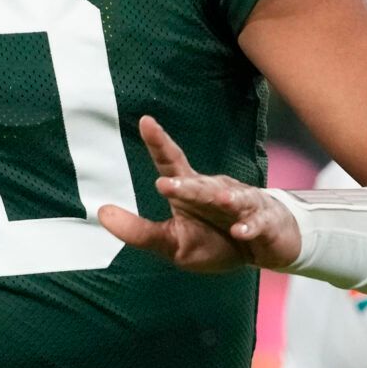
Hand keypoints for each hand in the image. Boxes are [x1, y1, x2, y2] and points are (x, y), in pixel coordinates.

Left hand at [97, 116, 302, 272]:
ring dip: (223, 198)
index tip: (146, 121)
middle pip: (200, 186)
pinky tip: (241, 231)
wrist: (264, 246)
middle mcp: (215, 192)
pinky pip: (257, 225)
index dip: (160, 144)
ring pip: (232, 199)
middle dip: (185, 186)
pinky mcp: (263, 225)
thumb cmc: (214, 241)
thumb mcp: (171, 243)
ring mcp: (242, 206)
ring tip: (216, 197)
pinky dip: (250, 227)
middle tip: (164, 184)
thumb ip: (139, 232)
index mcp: (191, 192)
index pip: (173, 164)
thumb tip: (102, 213)